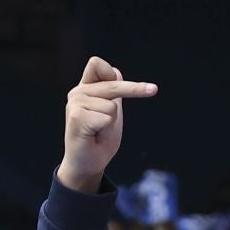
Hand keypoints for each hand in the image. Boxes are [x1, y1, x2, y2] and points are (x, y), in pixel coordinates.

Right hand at [58, 56, 156, 192]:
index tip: (129, 79)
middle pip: (112, 82)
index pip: (96, 65)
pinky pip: (107, 118)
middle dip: (135, 89)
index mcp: (84, 89)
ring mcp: (75, 104)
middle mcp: (77, 93)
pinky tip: (94, 136)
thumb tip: (116, 70)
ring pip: (112, 106)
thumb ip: (112, 93)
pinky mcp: (76, 117)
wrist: (86, 165)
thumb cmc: (98, 140)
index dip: (111, 71)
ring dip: (111, 122)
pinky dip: (106, 130)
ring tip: (98, 132)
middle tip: (153, 90)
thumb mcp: (110, 112)